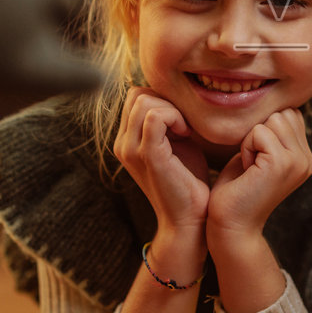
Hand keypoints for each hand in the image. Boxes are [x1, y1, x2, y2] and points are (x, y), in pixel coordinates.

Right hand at [114, 87, 210, 234]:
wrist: (189, 218)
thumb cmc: (188, 180)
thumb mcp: (175, 143)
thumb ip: (168, 121)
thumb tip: (174, 96)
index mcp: (126, 140)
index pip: (135, 96)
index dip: (162, 100)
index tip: (181, 121)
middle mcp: (122, 144)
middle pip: (137, 94)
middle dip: (166, 101)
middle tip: (184, 124)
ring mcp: (131, 149)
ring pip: (143, 100)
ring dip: (171, 108)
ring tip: (185, 130)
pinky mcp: (147, 155)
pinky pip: (154, 117)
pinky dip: (174, 116)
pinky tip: (186, 133)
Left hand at [206, 109, 311, 243]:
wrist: (232, 225)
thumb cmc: (237, 190)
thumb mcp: (259, 156)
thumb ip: (272, 134)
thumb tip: (276, 107)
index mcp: (305, 158)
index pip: (291, 115)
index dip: (266, 129)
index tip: (257, 159)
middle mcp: (307, 160)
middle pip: (283, 113)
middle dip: (259, 132)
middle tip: (252, 163)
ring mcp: (298, 161)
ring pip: (272, 120)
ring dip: (252, 140)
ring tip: (250, 166)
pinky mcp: (282, 163)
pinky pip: (259, 132)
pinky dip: (246, 148)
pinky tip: (247, 170)